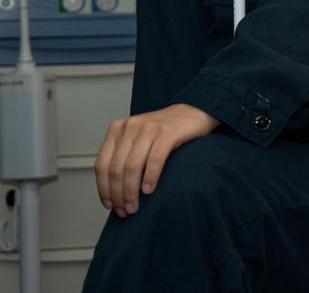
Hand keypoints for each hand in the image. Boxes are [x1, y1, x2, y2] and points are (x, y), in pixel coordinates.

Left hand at [94, 103, 219, 217]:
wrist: (192, 112)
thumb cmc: (163, 131)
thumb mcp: (137, 139)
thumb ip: (124, 156)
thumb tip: (113, 190)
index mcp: (117, 129)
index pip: (102, 164)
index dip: (103, 188)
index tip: (109, 205)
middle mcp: (130, 127)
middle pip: (116, 168)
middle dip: (118, 194)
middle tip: (125, 210)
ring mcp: (149, 128)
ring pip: (132, 167)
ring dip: (131, 192)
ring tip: (135, 206)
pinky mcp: (167, 132)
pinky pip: (154, 160)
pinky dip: (150, 178)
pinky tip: (149, 190)